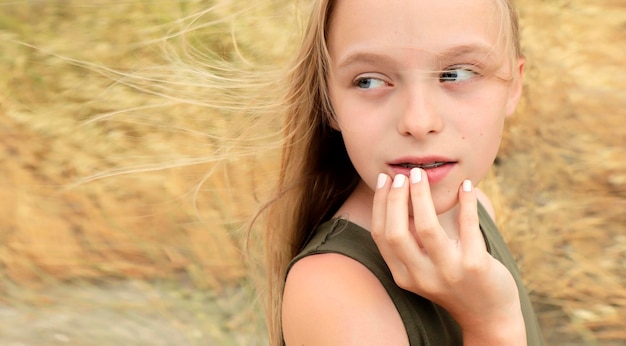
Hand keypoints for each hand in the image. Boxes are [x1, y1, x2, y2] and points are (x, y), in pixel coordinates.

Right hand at [371, 169, 525, 344]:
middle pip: (397, 232)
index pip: (382, 235)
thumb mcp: (423, 268)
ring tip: (422, 174)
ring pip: (427, 228)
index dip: (380, 204)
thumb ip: (411, 242)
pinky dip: (466, 202)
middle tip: (405, 175)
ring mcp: (449, 272)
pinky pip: (467, 227)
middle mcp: (421, 277)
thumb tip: (400, 196)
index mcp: (404, 275)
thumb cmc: (453, 281)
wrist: (489, 315)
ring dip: (422, 196)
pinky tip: (466, 186)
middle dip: (396, 198)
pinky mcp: (476, 267)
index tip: (385, 180)